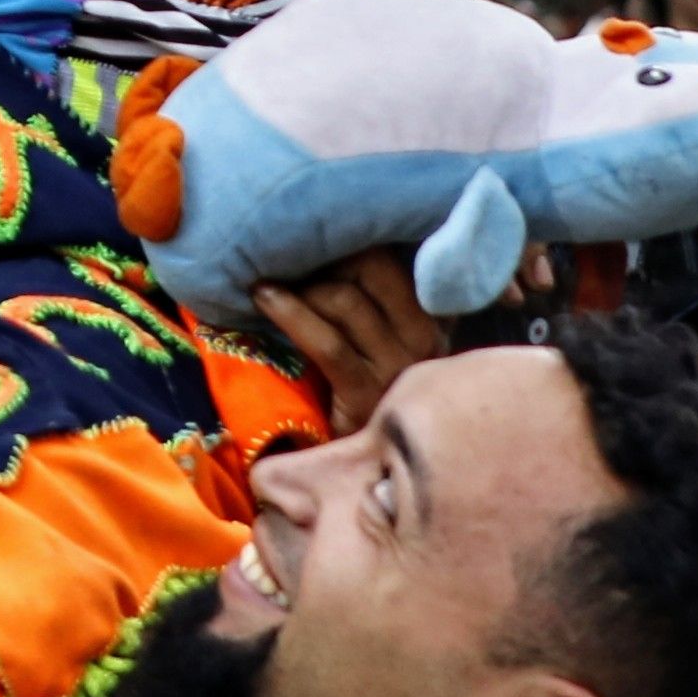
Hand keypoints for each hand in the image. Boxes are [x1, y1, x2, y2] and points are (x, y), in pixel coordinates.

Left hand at [253, 247, 447, 431]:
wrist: (362, 465)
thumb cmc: (364, 387)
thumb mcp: (383, 334)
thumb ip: (377, 292)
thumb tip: (336, 230)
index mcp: (433, 314)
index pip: (396, 253)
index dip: (350, 236)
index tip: (311, 230)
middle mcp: (426, 339)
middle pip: (372, 267)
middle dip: (324, 255)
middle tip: (287, 256)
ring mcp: (399, 368)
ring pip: (345, 300)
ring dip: (300, 285)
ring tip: (268, 281)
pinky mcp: (365, 396)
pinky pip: (326, 341)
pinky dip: (289, 312)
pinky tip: (263, 297)